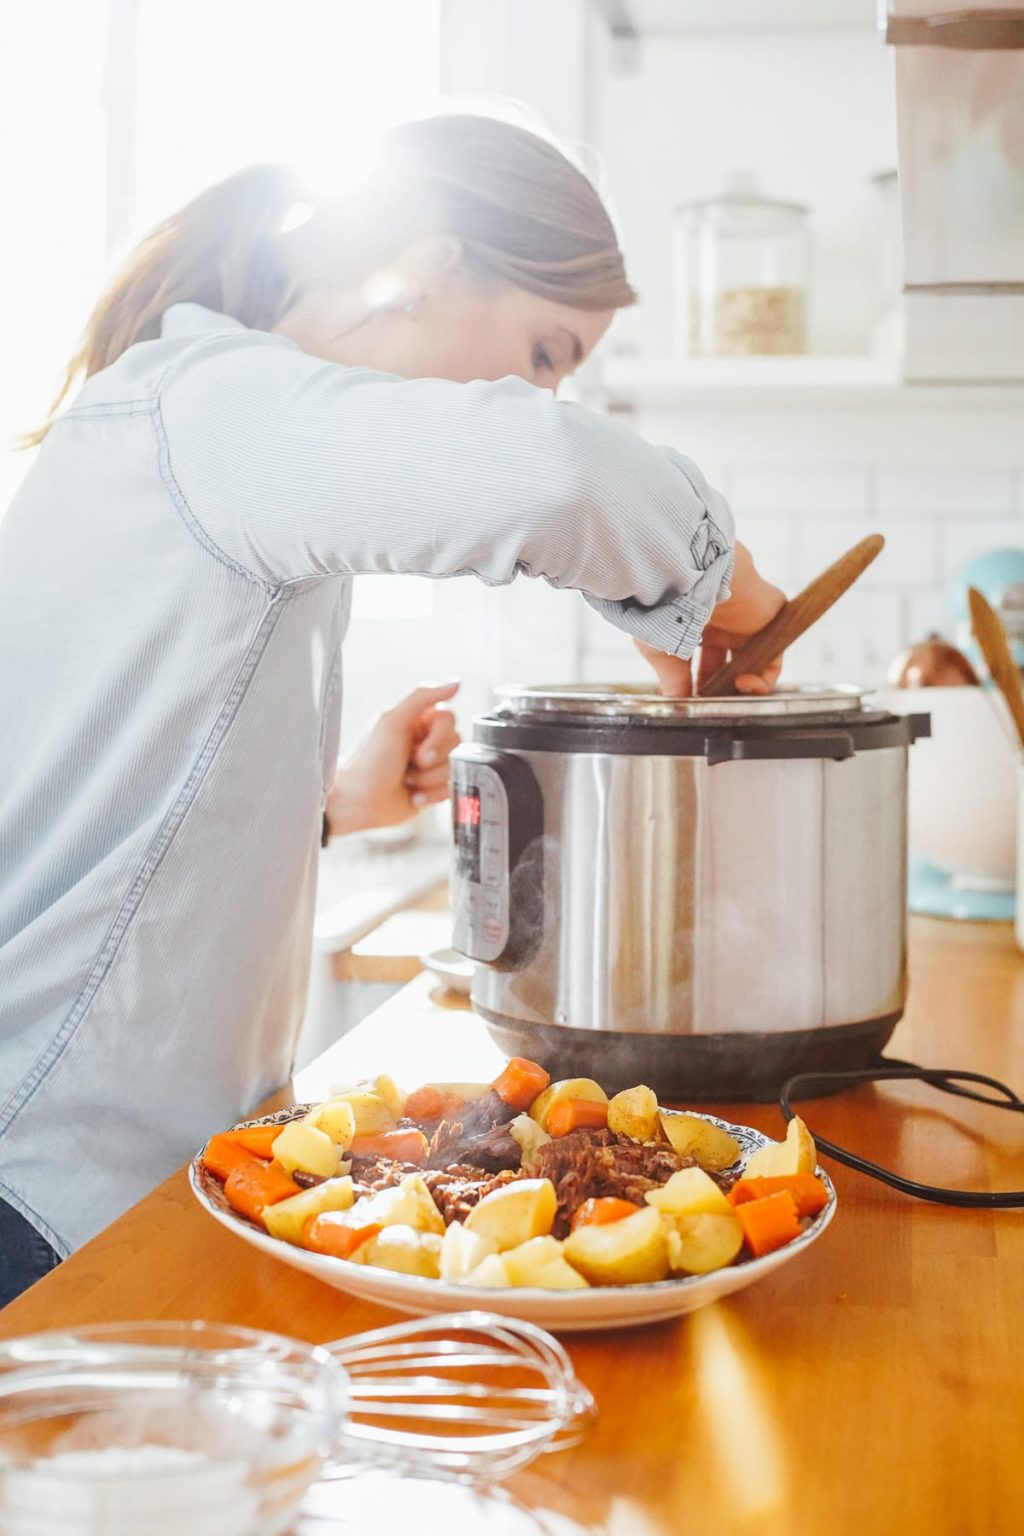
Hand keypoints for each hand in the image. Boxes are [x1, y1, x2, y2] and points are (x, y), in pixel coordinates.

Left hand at [326, 681, 460, 836]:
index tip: (419, 749)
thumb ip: (422, 697)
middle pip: (456, 743)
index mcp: (415, 721)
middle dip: (433, 760)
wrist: (358, 803)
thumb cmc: (369, 761)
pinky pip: (450, 789)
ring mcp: (428, 767)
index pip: (449, 718)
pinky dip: (431, 795)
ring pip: (453, 768)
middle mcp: (424, 741)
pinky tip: (413, 796)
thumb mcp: (392, 722)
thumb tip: (455, 682)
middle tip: (410, 764)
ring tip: (406, 780)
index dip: (439, 736)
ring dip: (428, 779)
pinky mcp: (431, 789)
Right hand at [635, 543, 785, 697]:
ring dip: (737, 689)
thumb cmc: (668, 602)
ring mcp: (747, 623)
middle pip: (724, 665)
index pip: (697, 658)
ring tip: (723, 700)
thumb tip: (674, 701)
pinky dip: (761, 681)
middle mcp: (722, 621)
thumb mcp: (659, 647)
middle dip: (714, 689)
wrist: (694, 577)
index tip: (686, 702)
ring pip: (749, 666)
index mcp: (693, 620)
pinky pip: (773, 662)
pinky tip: (742, 684)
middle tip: (705, 704)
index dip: (692, 684)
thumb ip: (670, 677)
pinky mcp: (770, 624)